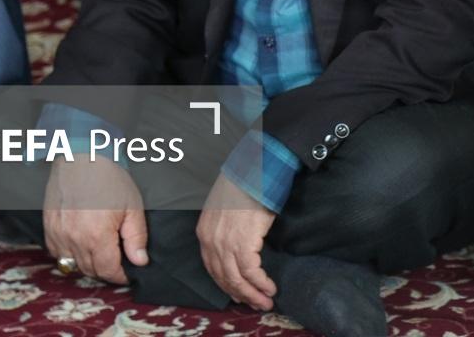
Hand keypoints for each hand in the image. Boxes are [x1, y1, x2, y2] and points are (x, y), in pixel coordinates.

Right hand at [42, 158, 149, 284]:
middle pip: (90, 270)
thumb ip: (136, 237)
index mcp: (97, 236)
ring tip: (102, 252)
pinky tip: (82, 243)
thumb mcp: (132, 206)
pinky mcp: (48, 228)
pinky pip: (58, 253)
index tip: (129, 272)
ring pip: (73, 264)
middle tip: (118, 261)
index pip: (108, 270)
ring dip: (89, 264)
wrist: (82, 156)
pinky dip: (70, 254)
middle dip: (106, 270)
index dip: (121, 275)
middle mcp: (74, 239)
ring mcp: (58, 235)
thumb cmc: (109, 178)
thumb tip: (140, 261)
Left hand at [197, 173, 278, 311]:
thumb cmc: (245, 184)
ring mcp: (224, 244)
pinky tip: (269, 288)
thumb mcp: (226, 208)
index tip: (238, 292)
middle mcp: (210, 241)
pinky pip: (250, 272)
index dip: (226, 283)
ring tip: (265, 301)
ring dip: (252, 293)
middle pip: (222, 277)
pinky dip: (260, 283)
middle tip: (254, 303)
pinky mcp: (242, 244)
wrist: (254, 171)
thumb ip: (226, 228)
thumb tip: (239, 243)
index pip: (211, 267)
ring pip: (236, 279)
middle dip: (239, 293)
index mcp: (204, 232)